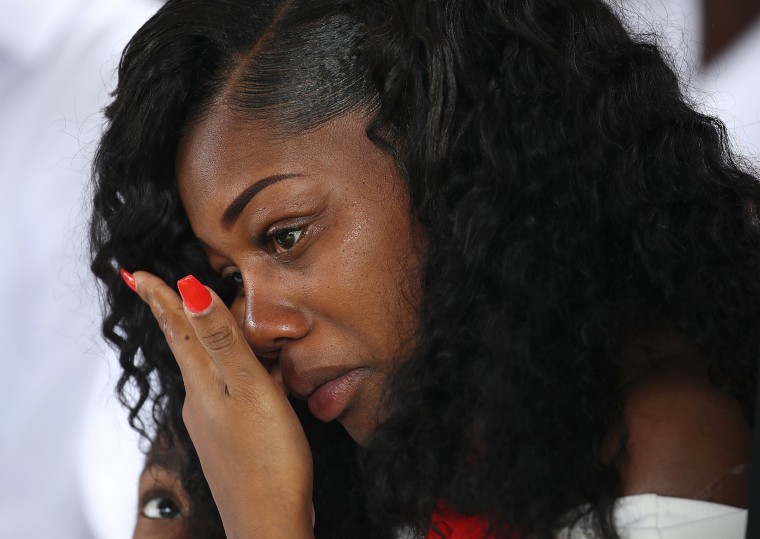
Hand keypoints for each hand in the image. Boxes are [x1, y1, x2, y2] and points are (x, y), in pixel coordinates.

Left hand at [129, 270, 313, 538]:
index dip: (159, 298)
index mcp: (203, 383)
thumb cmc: (267, 458)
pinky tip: (244, 380)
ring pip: (205, 371)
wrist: (268, 522)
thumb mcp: (249, 389)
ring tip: (206, 325)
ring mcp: (211, 423)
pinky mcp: (229, 440)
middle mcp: (199, 401)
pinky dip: (227, 374)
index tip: (136, 275)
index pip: (176, 329)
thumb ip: (222, 340)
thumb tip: (189, 290)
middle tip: (163, 291)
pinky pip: (223, 394)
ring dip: (203, 343)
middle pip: (186, 347)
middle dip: (177, 316)